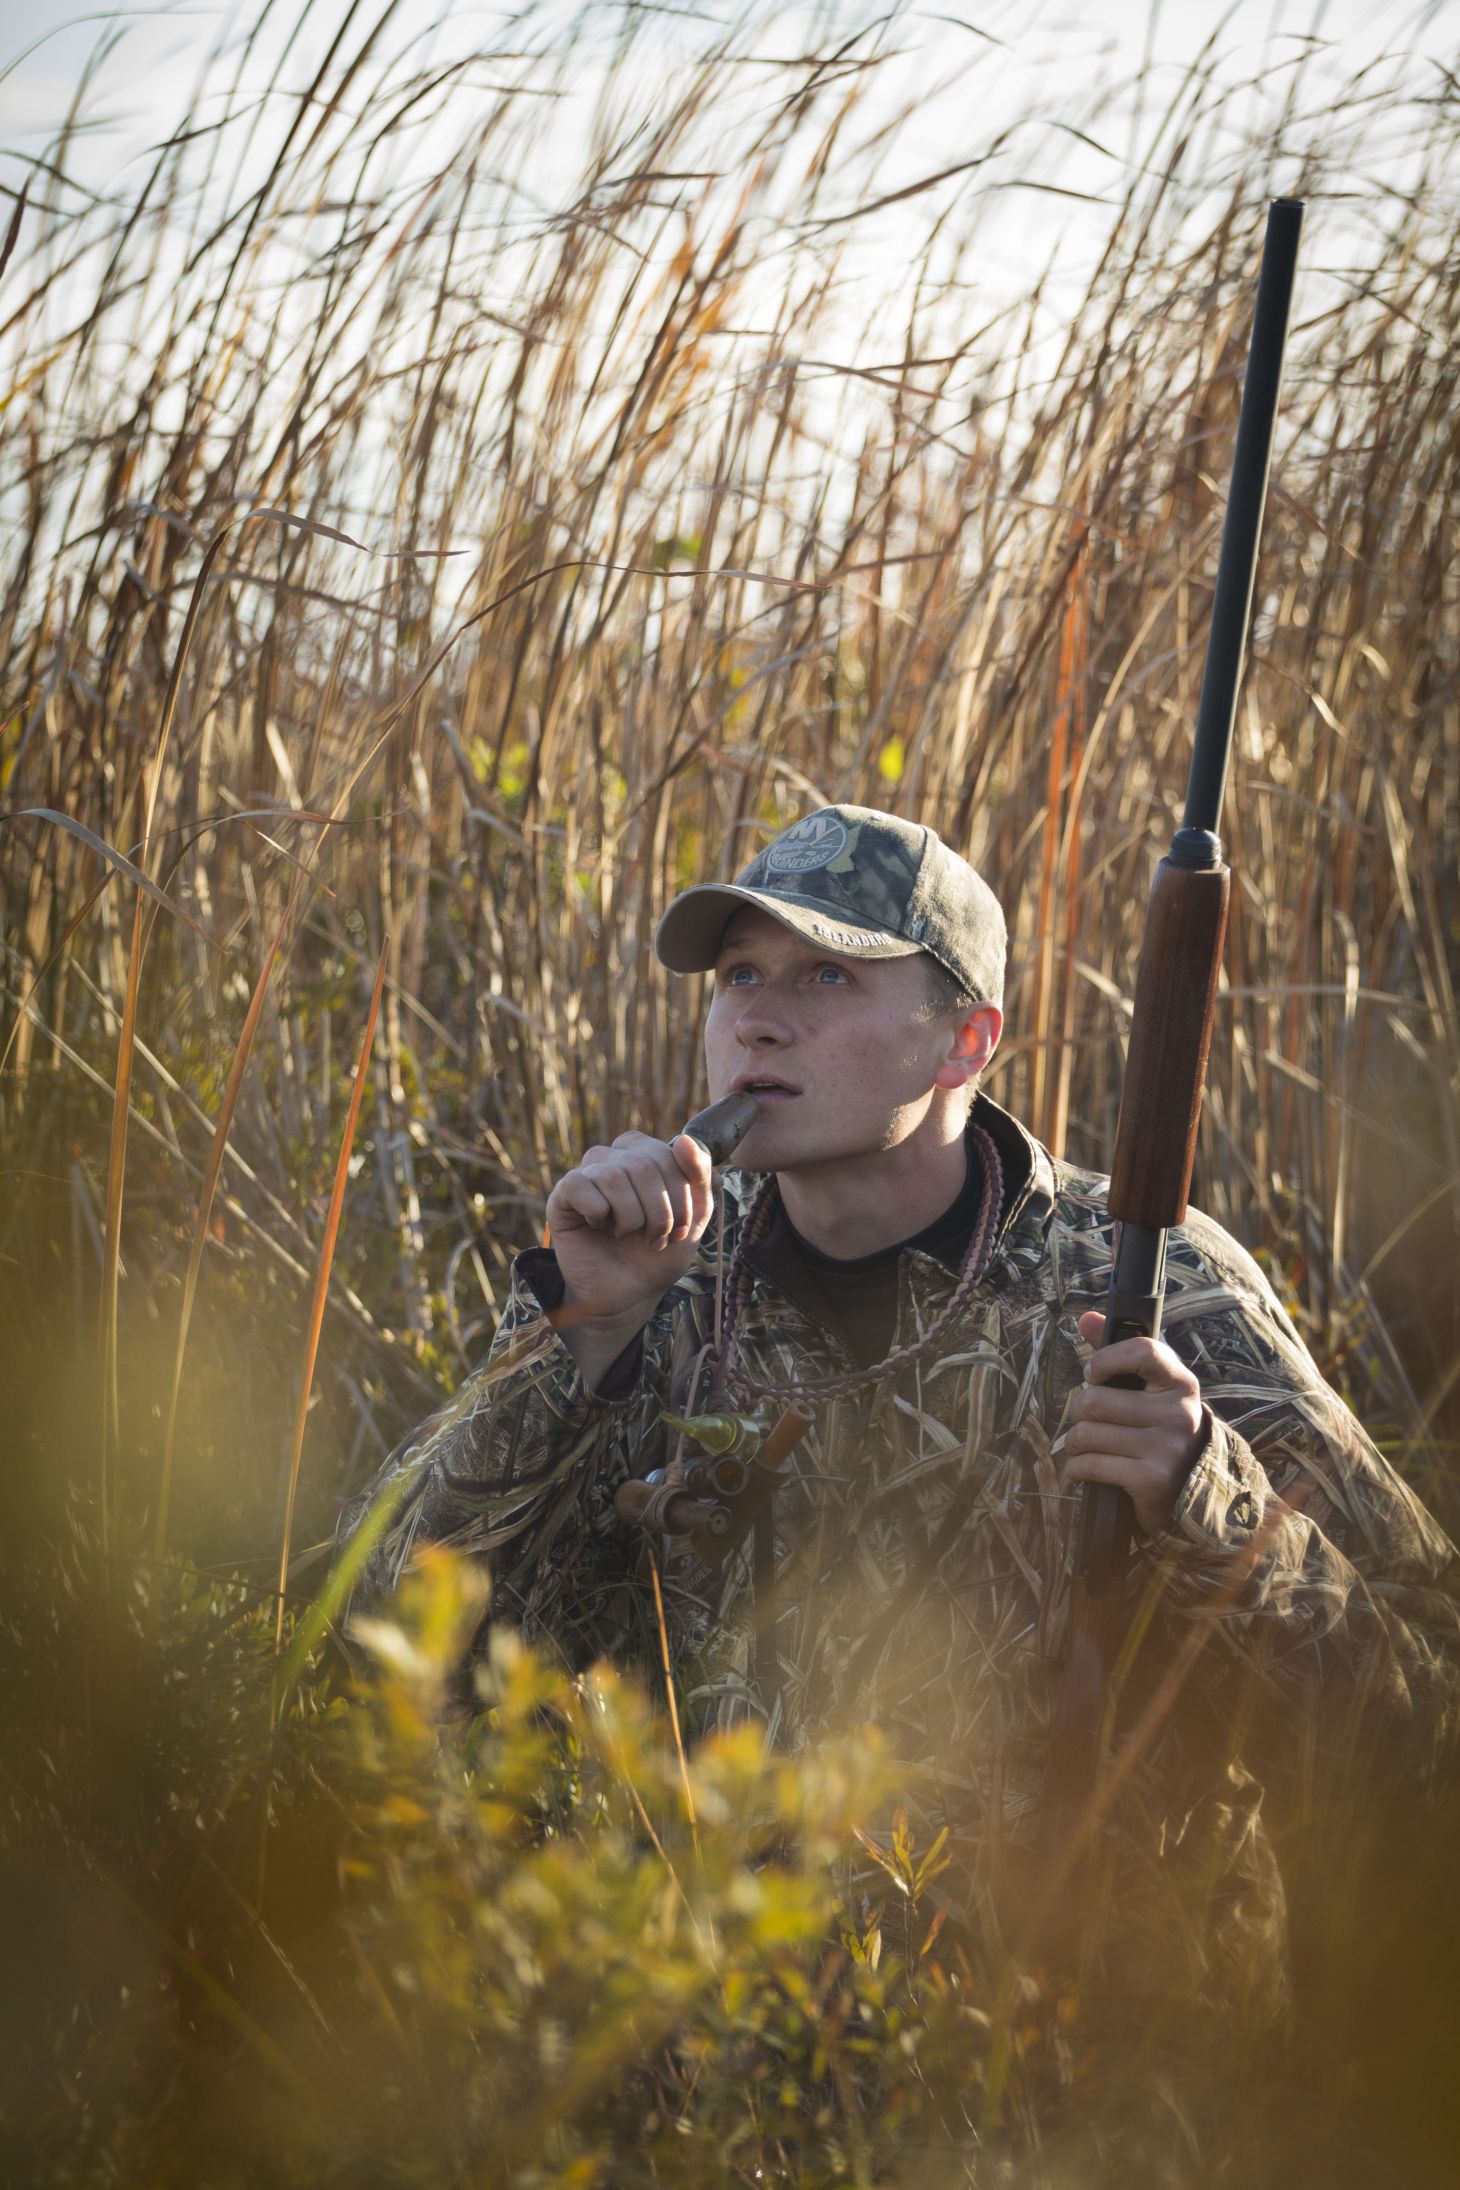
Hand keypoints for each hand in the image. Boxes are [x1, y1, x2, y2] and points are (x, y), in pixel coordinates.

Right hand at [547, 1131, 714, 1335]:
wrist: (628, 1295)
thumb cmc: (659, 1254)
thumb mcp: (694, 1216)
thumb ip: (698, 1176)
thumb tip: (684, 1139)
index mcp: (645, 1154)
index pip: (669, 1154)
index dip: (680, 1196)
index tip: (680, 1228)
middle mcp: (614, 1158)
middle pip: (644, 1165)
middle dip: (659, 1212)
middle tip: (656, 1238)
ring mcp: (587, 1175)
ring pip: (612, 1176)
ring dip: (630, 1217)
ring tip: (627, 1234)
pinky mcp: (562, 1196)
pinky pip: (578, 1185)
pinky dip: (596, 1212)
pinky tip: (598, 1226)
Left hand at [1061, 1309, 1205, 1536]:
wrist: (1192, 1491)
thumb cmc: (1160, 1429)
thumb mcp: (1150, 1390)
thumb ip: (1120, 1353)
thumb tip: (1087, 1317)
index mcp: (1181, 1383)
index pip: (1143, 1351)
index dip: (1106, 1358)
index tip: (1093, 1374)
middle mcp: (1179, 1413)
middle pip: (1095, 1400)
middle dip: (1078, 1413)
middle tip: (1086, 1421)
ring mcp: (1168, 1448)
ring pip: (1087, 1434)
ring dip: (1074, 1444)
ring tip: (1085, 1447)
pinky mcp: (1152, 1480)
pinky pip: (1090, 1465)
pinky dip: (1076, 1469)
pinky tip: (1083, 1469)